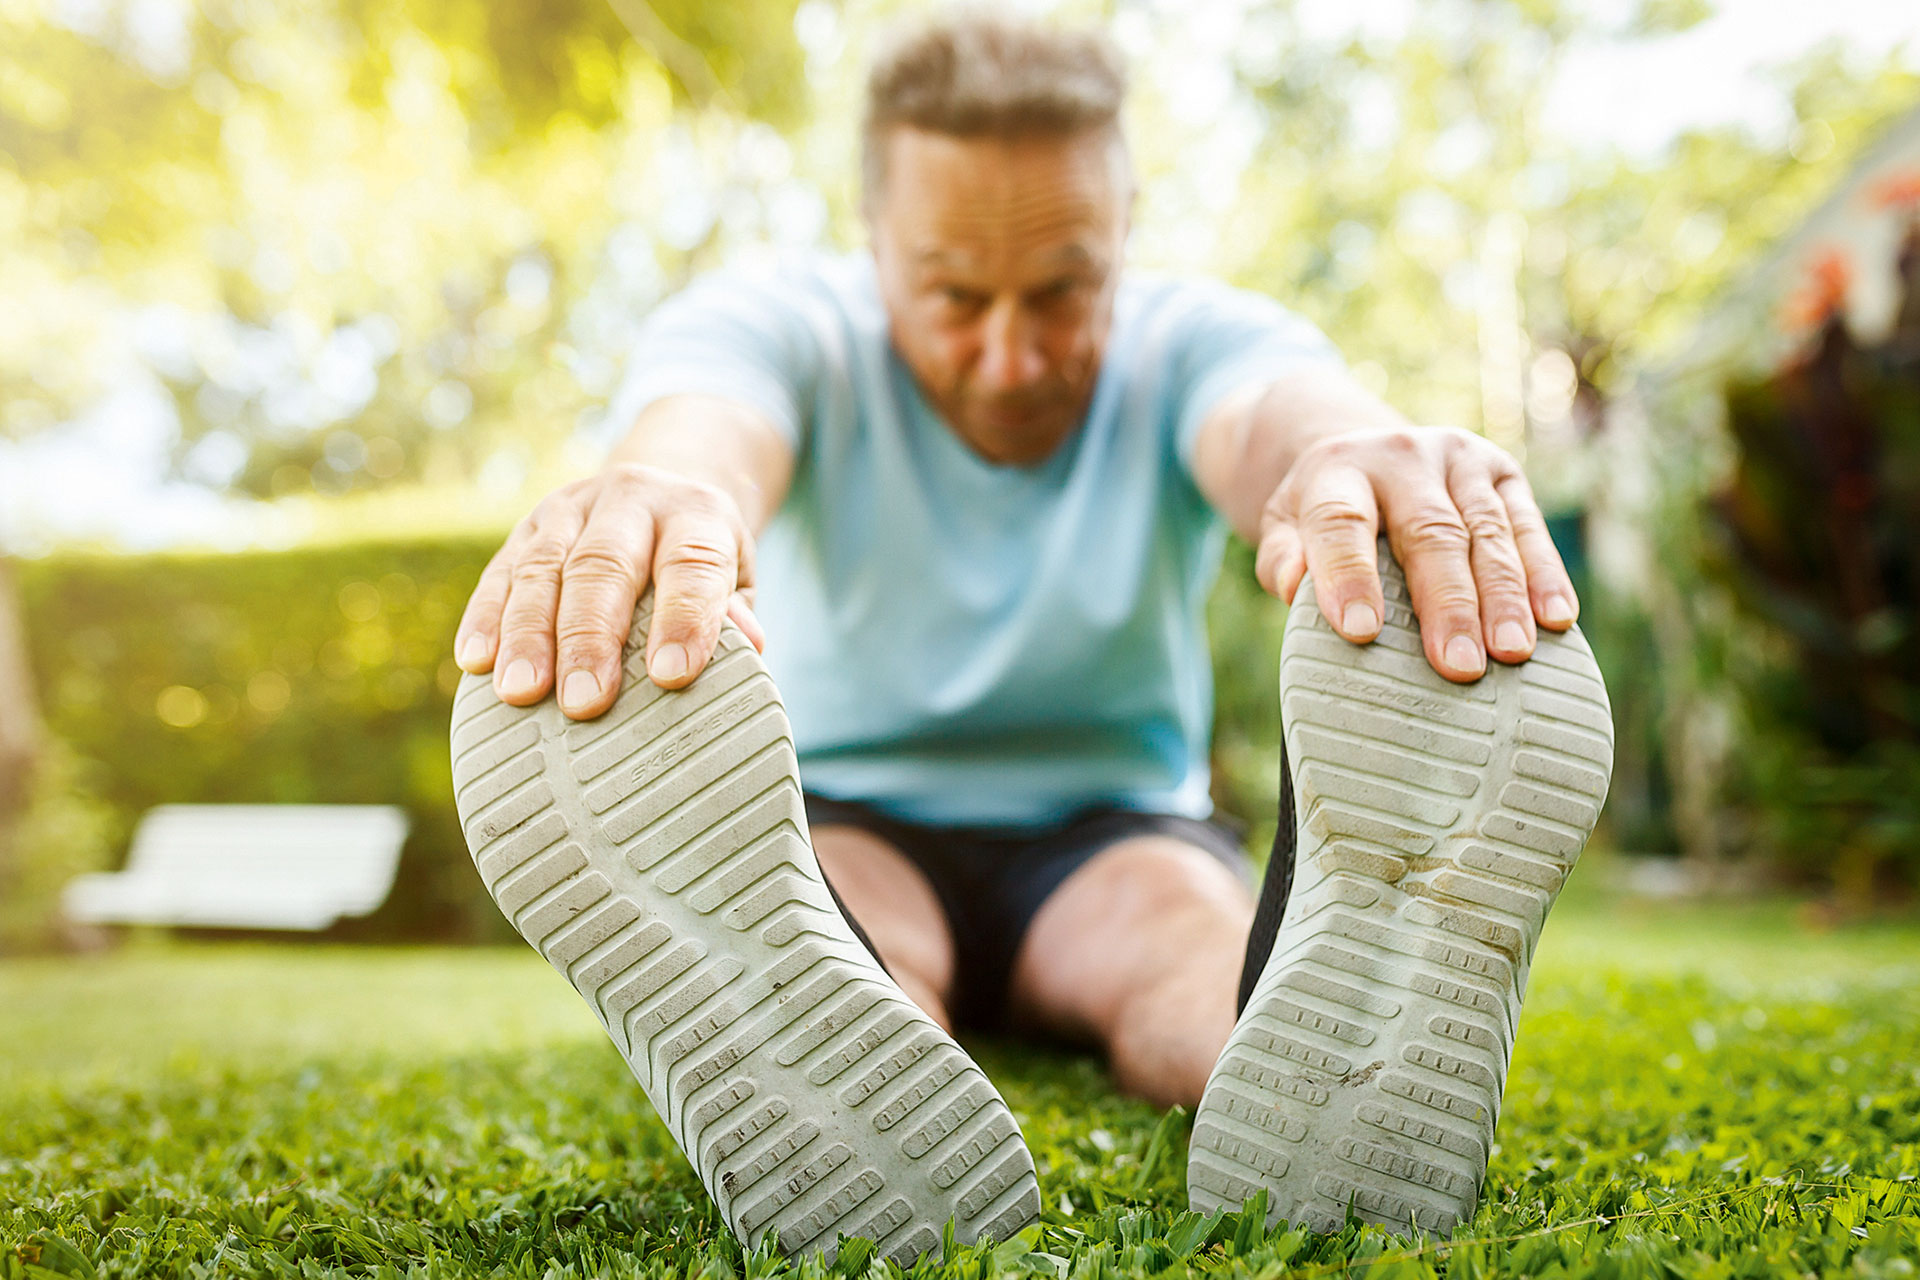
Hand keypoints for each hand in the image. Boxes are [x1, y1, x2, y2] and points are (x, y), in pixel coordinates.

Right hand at [452, 464, 764, 719]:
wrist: (661, 491)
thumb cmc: (699, 561)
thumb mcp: (735, 577)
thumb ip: (735, 612)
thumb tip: (746, 647)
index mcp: (696, 513)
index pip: (692, 563)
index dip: (683, 617)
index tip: (671, 676)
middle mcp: (632, 500)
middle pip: (605, 564)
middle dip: (591, 636)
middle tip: (583, 701)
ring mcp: (572, 508)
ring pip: (543, 567)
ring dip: (528, 633)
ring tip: (520, 692)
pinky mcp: (526, 526)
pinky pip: (500, 570)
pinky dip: (485, 616)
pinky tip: (476, 660)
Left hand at [1254, 426, 1577, 682]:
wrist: (1364, 451)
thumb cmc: (1321, 515)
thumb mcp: (1285, 527)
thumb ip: (1284, 557)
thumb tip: (1293, 586)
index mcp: (1337, 473)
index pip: (1340, 523)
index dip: (1349, 575)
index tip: (1360, 632)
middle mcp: (1401, 456)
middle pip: (1429, 532)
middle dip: (1447, 603)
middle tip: (1458, 666)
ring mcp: (1457, 458)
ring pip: (1487, 530)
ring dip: (1505, 596)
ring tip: (1512, 652)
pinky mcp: (1502, 470)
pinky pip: (1528, 525)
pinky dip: (1545, 574)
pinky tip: (1556, 618)